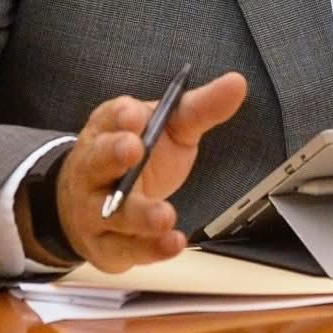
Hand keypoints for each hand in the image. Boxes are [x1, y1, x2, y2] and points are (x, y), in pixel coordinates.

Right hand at [55, 72, 247, 271]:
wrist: (94, 203)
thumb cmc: (138, 157)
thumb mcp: (169, 127)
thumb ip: (200, 108)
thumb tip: (238, 83)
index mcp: (109, 129)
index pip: (111, 117)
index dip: (121, 115)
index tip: (135, 114)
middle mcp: (94, 168)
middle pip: (98, 160)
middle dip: (114, 153)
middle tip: (133, 149)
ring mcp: (94, 209)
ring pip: (111, 212)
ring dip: (137, 214)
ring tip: (164, 215)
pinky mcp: (104, 245)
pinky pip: (124, 249)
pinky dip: (149, 248)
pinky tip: (172, 242)